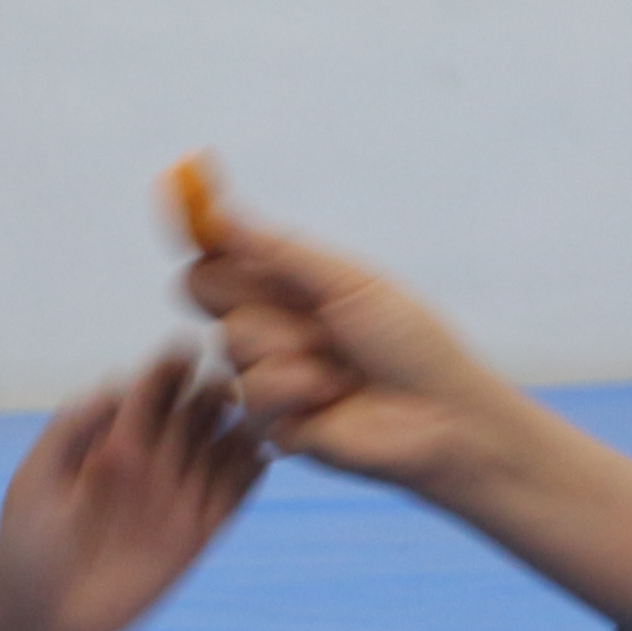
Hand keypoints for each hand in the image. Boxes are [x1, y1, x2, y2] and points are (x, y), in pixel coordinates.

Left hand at [0, 349, 265, 630]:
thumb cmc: (27, 546)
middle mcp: (151, 464)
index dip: (169, 370)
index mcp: (111, 442)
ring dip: (243, 426)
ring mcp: (176, 499)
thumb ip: (69, 432)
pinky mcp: (196, 537)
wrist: (41, 619)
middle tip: (232, 381)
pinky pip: (234, 497)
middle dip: (214, 391)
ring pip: (222, 449)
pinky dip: (252, 474)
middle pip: (194, 413)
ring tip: (259, 410)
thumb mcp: (34, 481)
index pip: (151, 394)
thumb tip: (115, 386)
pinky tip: (262, 455)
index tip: (186, 351)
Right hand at [185, 222, 523, 496]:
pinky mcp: (267, 422)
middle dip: (248, 291)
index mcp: (288, 284)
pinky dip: (295, 388)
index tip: (188, 208)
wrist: (442, 417)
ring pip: (230, 339)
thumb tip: (216, 211)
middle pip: (201, 287)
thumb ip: (279, 250)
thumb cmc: (410, 344)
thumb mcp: (347, 282)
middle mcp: (269, 324)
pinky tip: (334, 398)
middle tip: (306, 306)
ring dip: (291, 346)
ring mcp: (265, 372)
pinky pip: (248, 392)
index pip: (218, 251)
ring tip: (342, 367)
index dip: (200, 230)